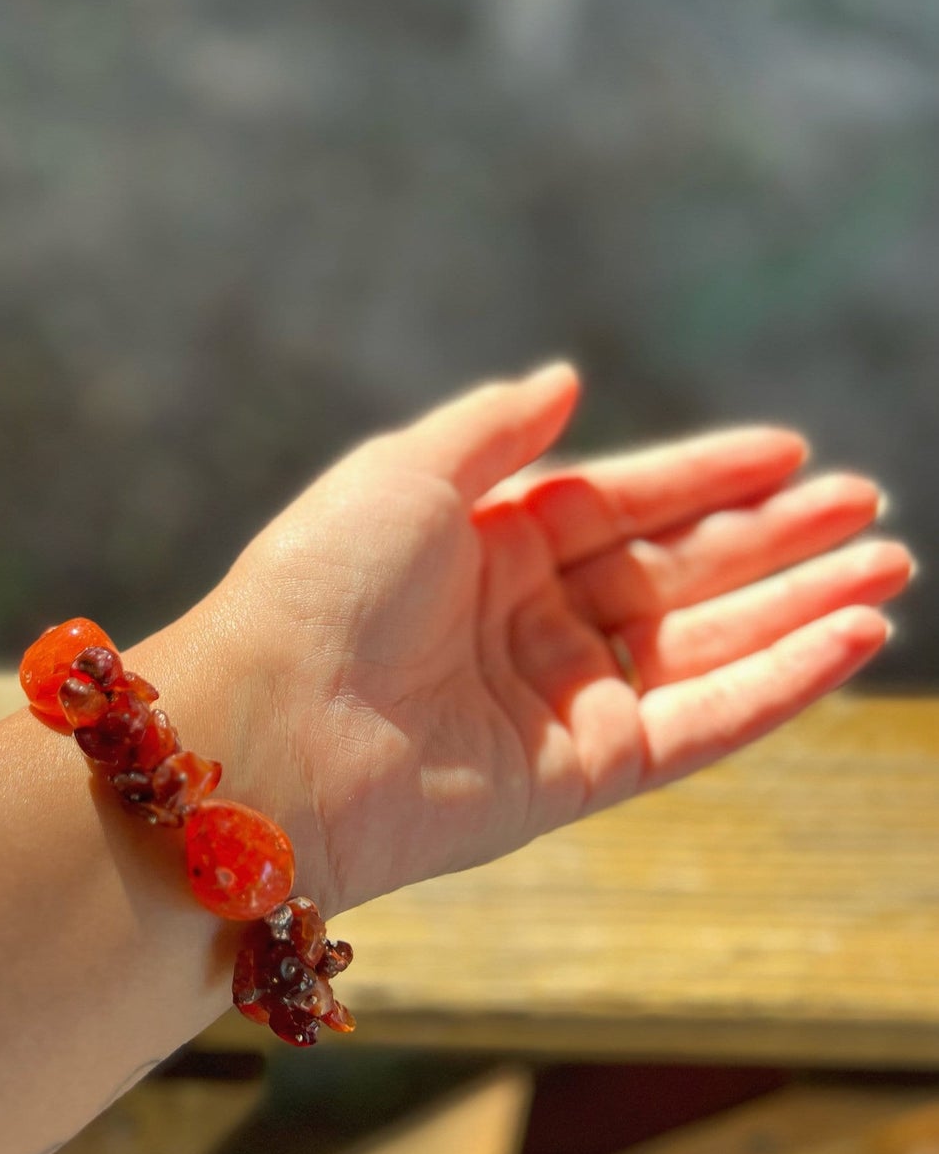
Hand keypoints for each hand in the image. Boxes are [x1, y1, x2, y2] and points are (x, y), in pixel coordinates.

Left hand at [187, 364, 910, 915]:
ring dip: (797, 606)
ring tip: (887, 565)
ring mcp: (557, 700)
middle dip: (774, 537)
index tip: (791, 450)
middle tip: (868, 504)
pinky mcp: (582, 775)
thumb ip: (495, 428)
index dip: (705, 473)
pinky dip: (779, 682)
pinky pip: (701, 723)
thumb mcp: (406, 471)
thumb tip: (568, 379)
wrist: (277, 727)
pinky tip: (850, 636)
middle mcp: (524, 620)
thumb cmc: (322, 583)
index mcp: (482, 542)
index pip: (620, 500)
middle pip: (676, 570)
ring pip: (704, 645)